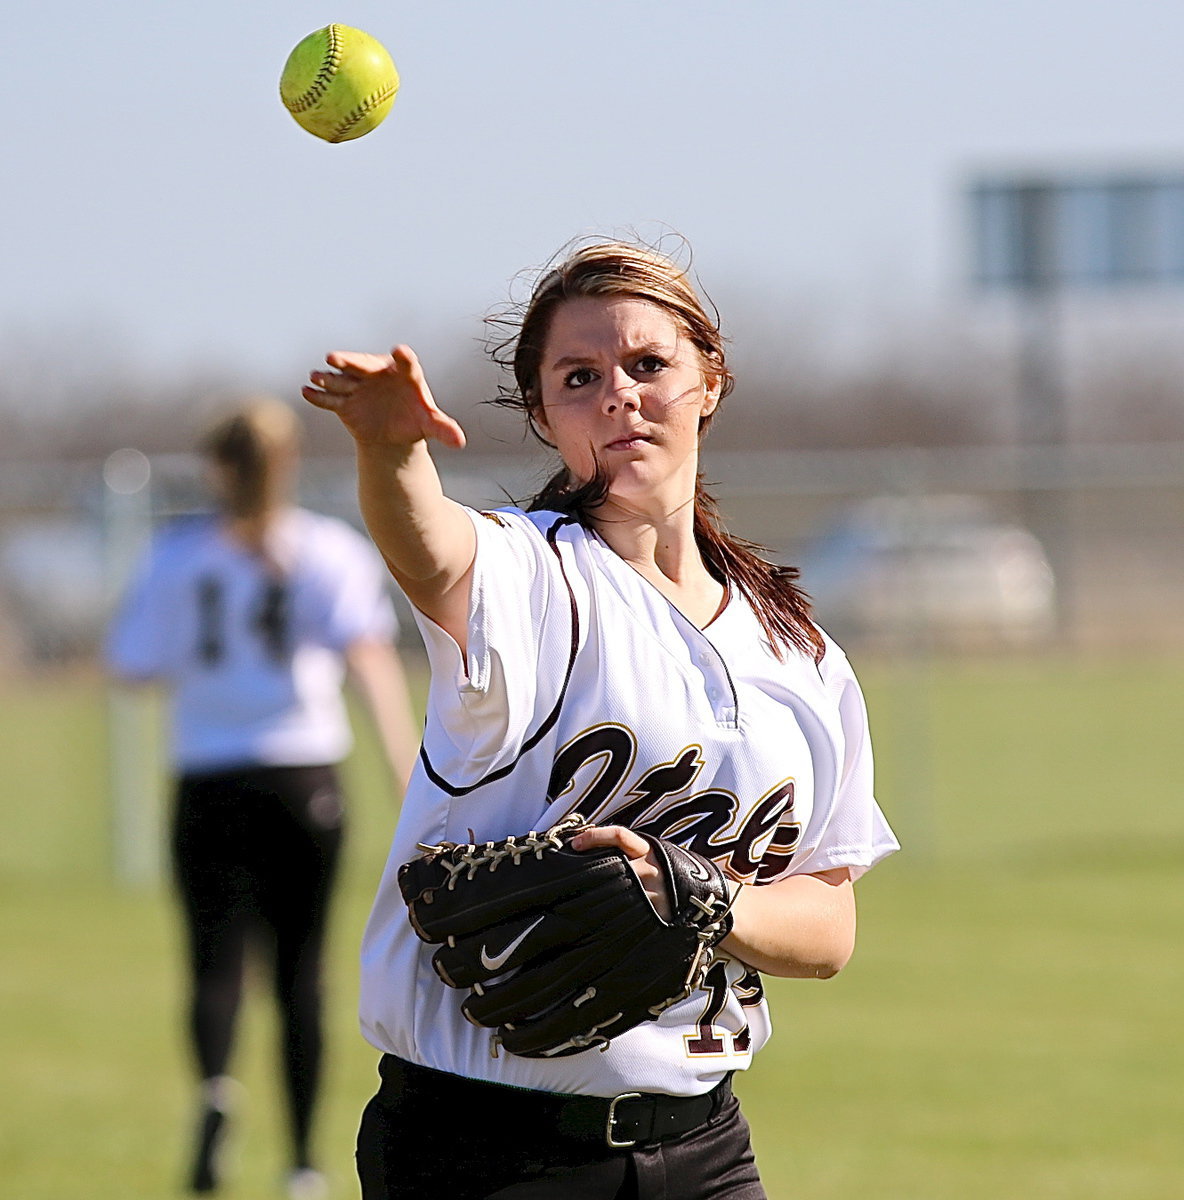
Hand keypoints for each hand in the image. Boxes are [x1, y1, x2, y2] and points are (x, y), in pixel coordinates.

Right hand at [302, 344, 465, 449]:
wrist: (393, 432)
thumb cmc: (416, 421)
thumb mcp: (431, 425)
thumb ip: (444, 430)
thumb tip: (460, 442)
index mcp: (406, 374)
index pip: (407, 364)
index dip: (404, 358)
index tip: (400, 351)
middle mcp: (378, 373)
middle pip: (363, 364)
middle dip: (349, 361)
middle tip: (334, 358)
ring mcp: (359, 385)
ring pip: (342, 379)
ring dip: (328, 378)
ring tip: (316, 377)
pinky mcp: (344, 401)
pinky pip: (330, 398)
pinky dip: (318, 396)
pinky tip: (306, 392)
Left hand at [570, 824, 672, 920]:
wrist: (702, 898)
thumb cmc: (671, 873)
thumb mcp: (656, 854)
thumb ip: (631, 850)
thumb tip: (591, 845)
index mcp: (650, 850)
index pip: (619, 835)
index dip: (594, 836)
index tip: (576, 843)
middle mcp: (651, 868)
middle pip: (611, 864)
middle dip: (589, 869)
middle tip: (568, 874)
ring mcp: (652, 892)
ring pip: (614, 889)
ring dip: (595, 891)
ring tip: (579, 896)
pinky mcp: (653, 913)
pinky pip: (623, 911)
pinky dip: (608, 912)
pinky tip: (598, 914)